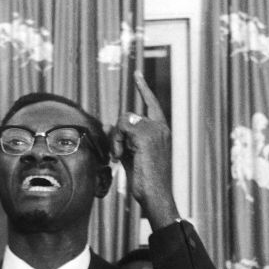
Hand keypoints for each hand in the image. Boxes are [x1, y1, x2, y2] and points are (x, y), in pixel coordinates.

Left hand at [111, 71, 178, 227]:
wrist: (156, 195)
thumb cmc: (145, 180)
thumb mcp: (133, 155)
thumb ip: (123, 139)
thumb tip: (108, 125)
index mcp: (161, 131)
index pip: (151, 104)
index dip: (143, 88)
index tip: (137, 73)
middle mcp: (161, 127)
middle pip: (127, 116)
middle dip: (116, 135)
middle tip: (118, 155)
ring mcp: (155, 129)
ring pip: (123, 120)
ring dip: (116, 140)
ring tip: (121, 158)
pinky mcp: (145, 135)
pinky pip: (121, 127)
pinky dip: (116, 142)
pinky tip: (122, 157)